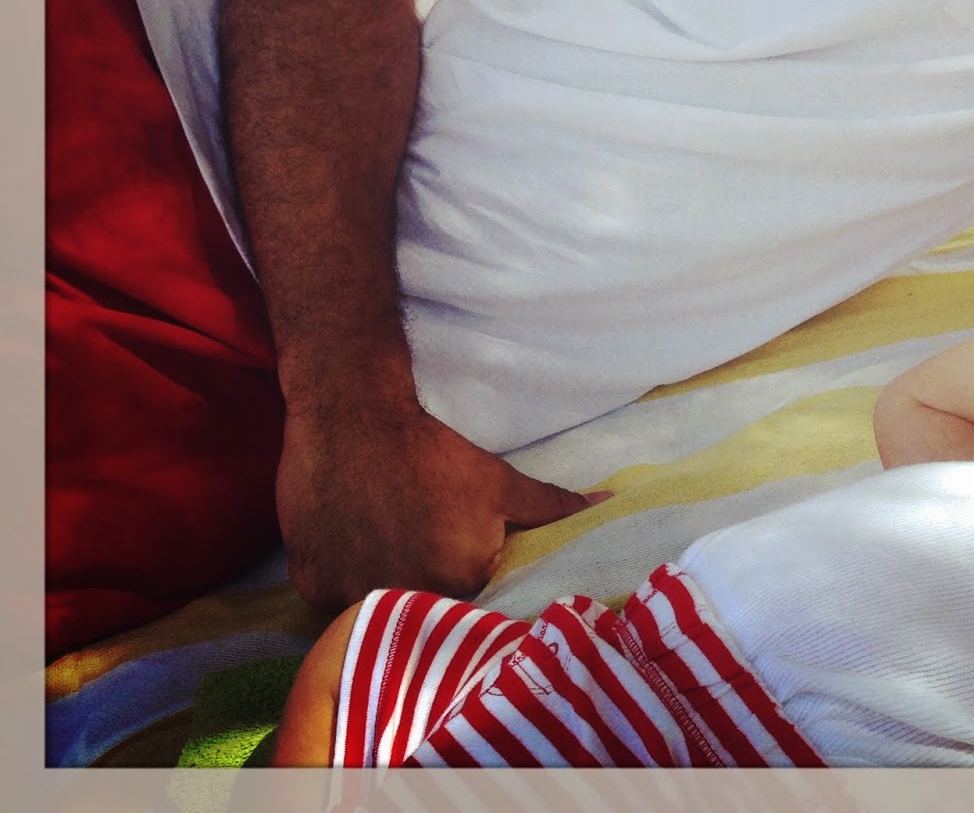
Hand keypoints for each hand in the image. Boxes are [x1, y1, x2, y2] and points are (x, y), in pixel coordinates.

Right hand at [276, 399, 593, 610]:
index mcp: (460, 582)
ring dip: (384, 584)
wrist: (353, 417)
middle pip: (425, 609)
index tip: (454, 549)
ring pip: (378, 609)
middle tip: (418, 539)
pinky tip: (353, 539)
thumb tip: (606, 504)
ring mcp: (353, 598)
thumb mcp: (497, 480)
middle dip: (427, 584)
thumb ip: (550, 505)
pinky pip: (334, 599)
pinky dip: (346, 576)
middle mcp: (406, 600)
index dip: (466, 576)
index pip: (472, 602)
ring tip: (385, 538)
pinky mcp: (312, 588)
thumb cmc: (432, 449)